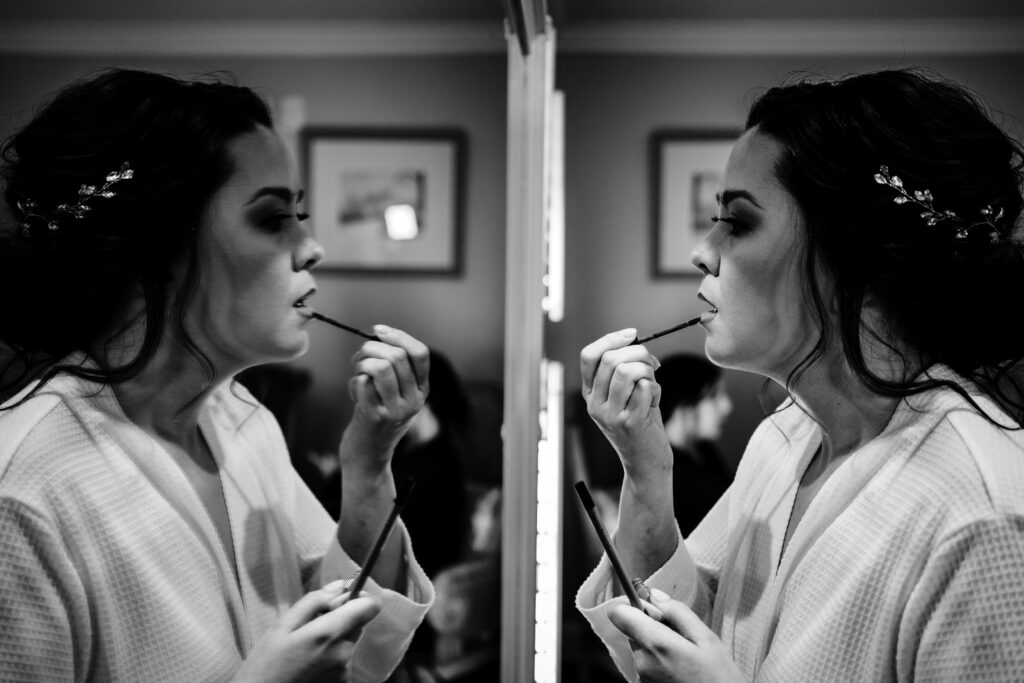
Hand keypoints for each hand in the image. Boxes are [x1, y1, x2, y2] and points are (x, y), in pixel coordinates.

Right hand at [233, 582, 381, 682]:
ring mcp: (344, 671)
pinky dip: (331, 657)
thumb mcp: (281, 626)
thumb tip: (339, 586)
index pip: (369, 607)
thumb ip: (313, 602)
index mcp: (328, 634)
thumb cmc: (266, 665)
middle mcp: (343, 653)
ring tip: (306, 650)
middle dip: (340, 620)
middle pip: (357, 624)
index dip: (360, 598)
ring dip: (334, 640)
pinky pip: (343, 660)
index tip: (342, 599)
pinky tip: (309, 664)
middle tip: (311, 628)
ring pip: (349, 642)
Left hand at [344, 325, 429, 470]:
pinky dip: (354, 382)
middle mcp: (414, 400)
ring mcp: (395, 410)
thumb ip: (394, 370)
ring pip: (380, 367)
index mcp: (422, 390)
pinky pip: (362, 384)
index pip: (420, 353)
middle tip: (360, 357)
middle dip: (371, 348)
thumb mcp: (397, 396)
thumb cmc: (378, 418)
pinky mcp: (375, 418)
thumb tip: (376, 337)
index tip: (378, 331)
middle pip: (397, 356)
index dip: (399, 336)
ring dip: (362, 363)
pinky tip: (354, 393)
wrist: (368, 457)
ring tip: (358, 372)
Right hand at [580, 329, 669, 480]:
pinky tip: (654, 401)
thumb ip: (623, 370)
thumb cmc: (640, 422)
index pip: (589, 356)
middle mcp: (594, 404)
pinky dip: (655, 388)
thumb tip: (634, 342)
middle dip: (638, 352)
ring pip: (627, 371)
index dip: (610, 339)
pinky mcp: (629, 423)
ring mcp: (610, 415)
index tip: (632, 334)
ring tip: (652, 382)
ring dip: (647, 370)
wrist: (645, 462)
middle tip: (652, 364)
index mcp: (590, 393)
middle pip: (611, 359)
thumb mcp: (624, 395)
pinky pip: (644, 388)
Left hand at [608, 590, 743, 682]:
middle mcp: (642, 663)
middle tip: (682, 640)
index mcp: (656, 645)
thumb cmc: (720, 678)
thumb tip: (654, 596)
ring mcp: (641, 679)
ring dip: (657, 648)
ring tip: (684, 660)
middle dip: (653, 629)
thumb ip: (677, 612)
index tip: (654, 610)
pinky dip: (659, 664)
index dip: (634, 606)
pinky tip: (680, 672)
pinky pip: (646, 666)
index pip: (619, 614)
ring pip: (641, 649)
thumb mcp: (707, 638)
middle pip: (633, 631)